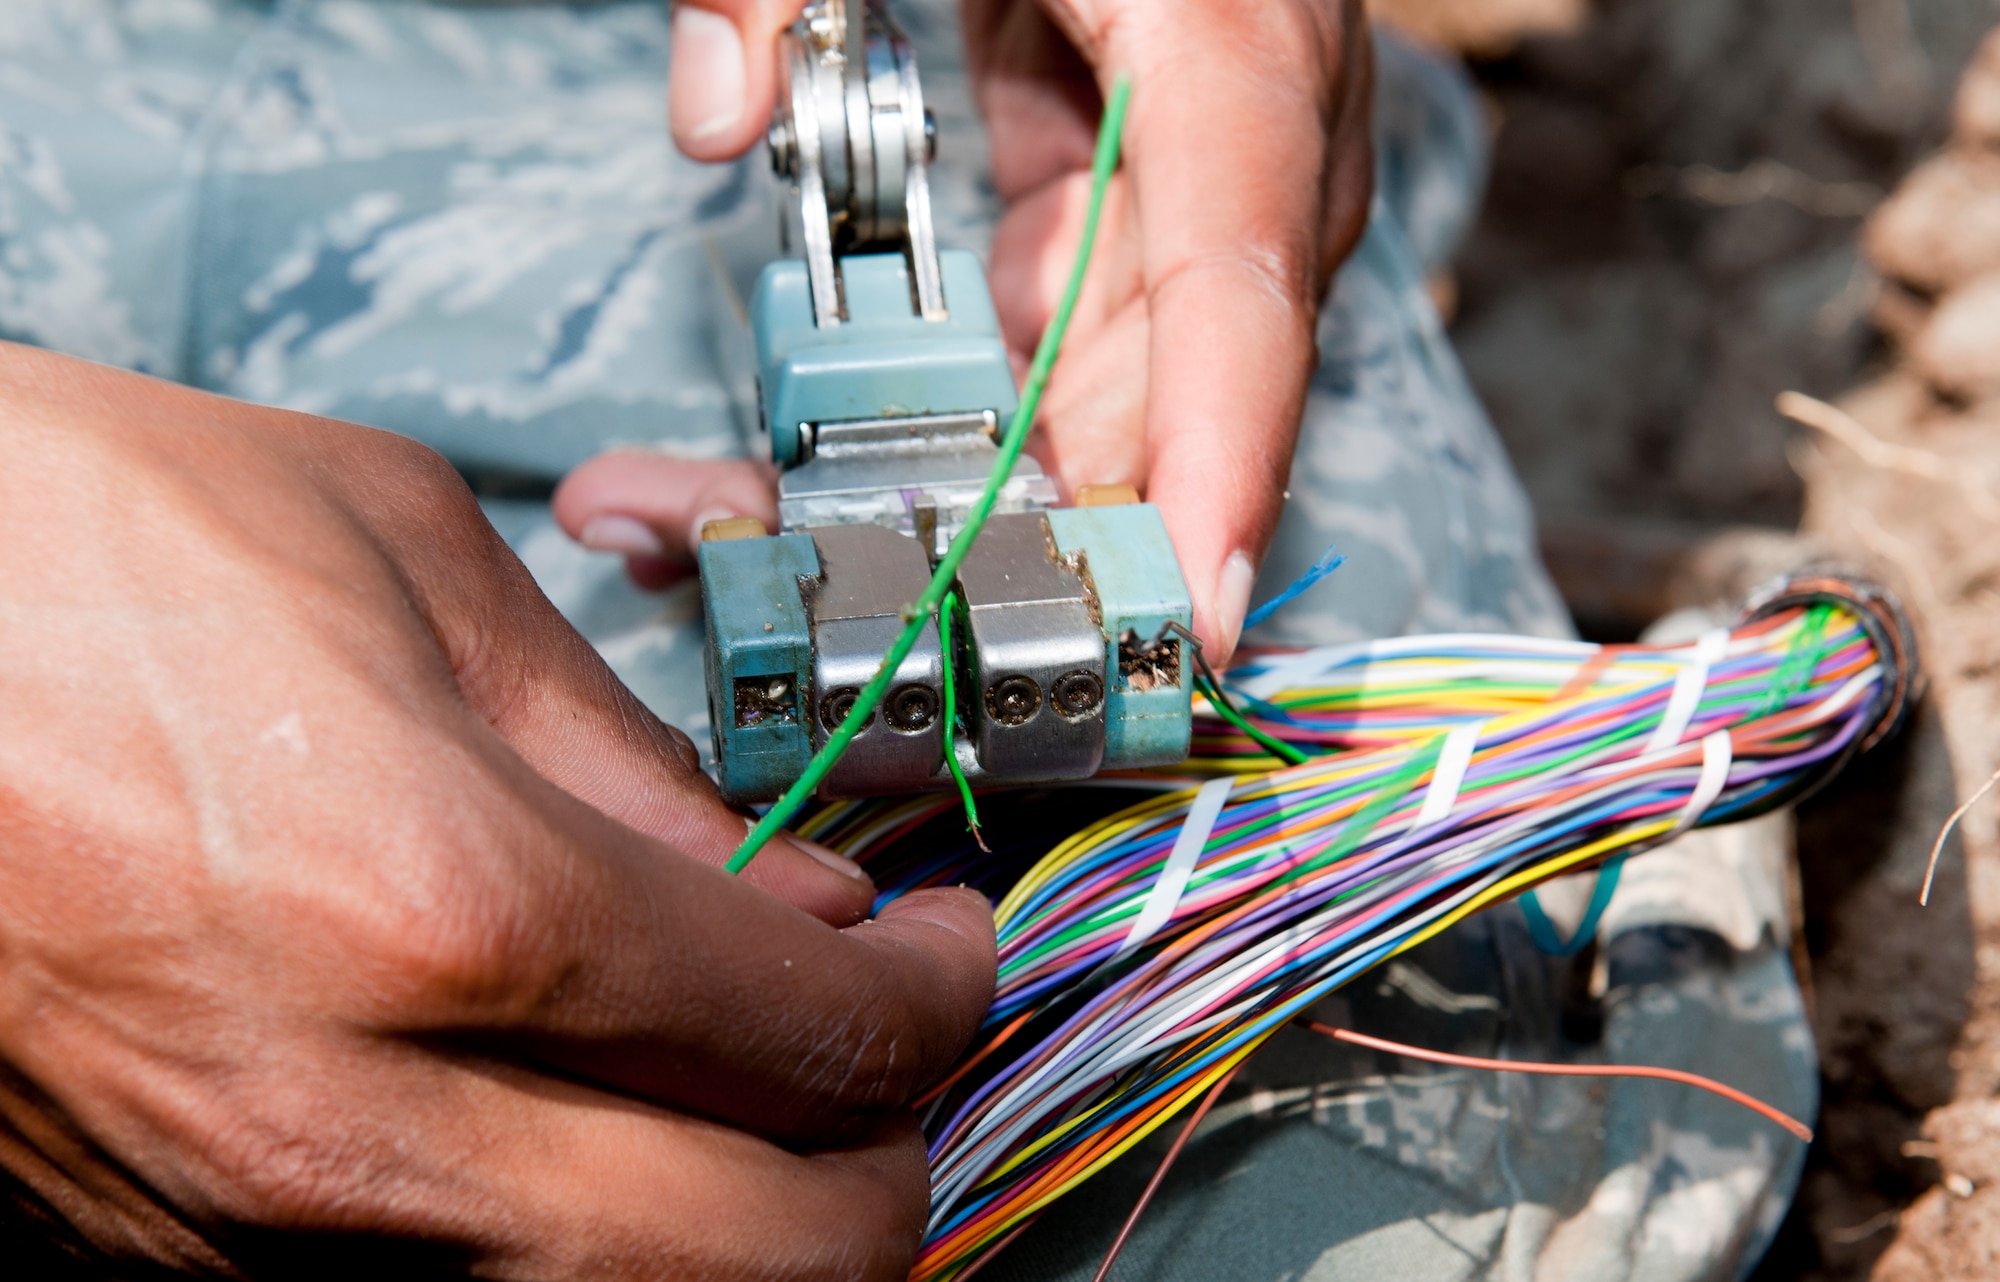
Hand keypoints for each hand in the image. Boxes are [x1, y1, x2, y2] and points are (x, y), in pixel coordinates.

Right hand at [0, 343, 993, 1277]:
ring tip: (757, 1095)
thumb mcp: (402, 560)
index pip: (819, 1034)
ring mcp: (250, 1231)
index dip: (939, 997)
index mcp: (446, 904)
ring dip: (744, 1224)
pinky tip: (579, 1126)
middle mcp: (357, 1121)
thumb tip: (769, 880)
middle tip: (895, 1052)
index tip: (948, 948)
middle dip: (888, 1163)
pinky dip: (577, 1240)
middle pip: (772, 1254)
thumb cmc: (48, 550)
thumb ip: (623, 749)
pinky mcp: (159, 1262)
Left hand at [576, 0, 1371, 663]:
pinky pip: (1096, 291)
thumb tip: (713, 118)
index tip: (1195, 608)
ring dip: (1008, 446)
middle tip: (915, 612)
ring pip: (1138, 347)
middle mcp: (1254, 103)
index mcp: (1220, 25)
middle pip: (1181, 358)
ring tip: (825, 518)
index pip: (1242, 277)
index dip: (1224, 459)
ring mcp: (1217, 131)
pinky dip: (1006, 366)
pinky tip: (892, 402)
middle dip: (1062, 502)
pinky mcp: (1156, 139)